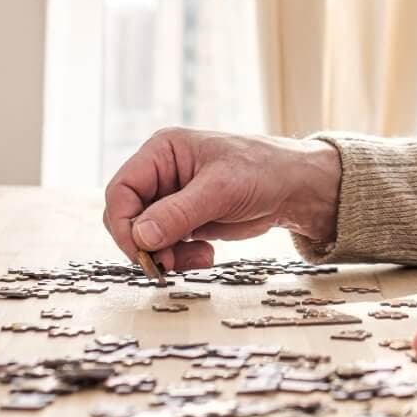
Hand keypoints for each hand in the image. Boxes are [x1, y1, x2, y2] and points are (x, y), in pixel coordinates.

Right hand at [101, 127, 340, 271]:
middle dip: (144, 243)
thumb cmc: (262, 170)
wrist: (295, 188)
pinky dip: (179, 258)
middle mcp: (161, 174)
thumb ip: (178, 213)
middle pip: (128, 216)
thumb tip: (140, 236)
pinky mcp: (185, 220)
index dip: (124, 223)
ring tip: (198, 259)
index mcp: (162, 152)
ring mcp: (172, 199)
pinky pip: (165, 246)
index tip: (140, 250)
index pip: (121, 190)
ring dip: (165, 255)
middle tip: (166, 264)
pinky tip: (206, 255)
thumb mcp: (220, 189)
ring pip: (145, 236)